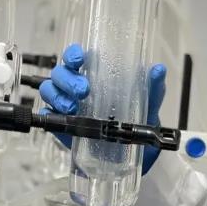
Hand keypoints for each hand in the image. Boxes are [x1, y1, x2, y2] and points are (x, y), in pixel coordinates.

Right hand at [40, 43, 167, 174]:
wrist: (135, 150)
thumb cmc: (138, 117)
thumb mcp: (149, 101)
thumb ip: (153, 86)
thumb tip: (158, 70)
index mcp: (95, 74)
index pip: (76, 57)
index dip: (73, 54)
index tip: (79, 60)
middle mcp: (77, 86)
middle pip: (60, 73)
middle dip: (68, 80)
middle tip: (83, 91)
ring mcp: (67, 104)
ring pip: (49, 91)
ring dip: (58, 97)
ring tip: (73, 108)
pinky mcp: (63, 124)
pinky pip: (48, 115)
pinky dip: (50, 115)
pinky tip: (60, 118)